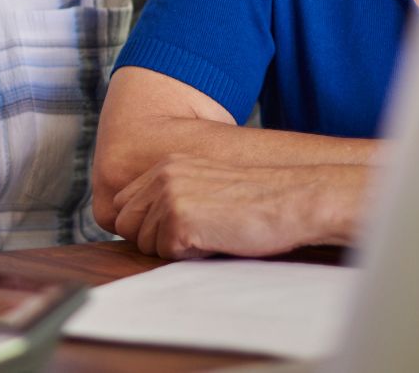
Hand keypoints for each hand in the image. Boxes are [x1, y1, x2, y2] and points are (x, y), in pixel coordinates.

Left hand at [108, 155, 364, 259]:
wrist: (294, 200)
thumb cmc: (257, 201)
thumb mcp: (205, 185)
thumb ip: (171, 196)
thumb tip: (139, 226)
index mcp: (167, 165)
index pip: (124, 205)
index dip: (144, 225)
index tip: (173, 231)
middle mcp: (162, 175)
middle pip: (125, 224)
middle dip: (153, 239)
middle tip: (193, 236)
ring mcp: (168, 195)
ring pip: (145, 243)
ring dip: (175, 248)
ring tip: (211, 234)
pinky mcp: (179, 218)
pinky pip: (166, 252)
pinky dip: (191, 254)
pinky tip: (217, 239)